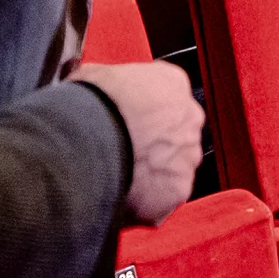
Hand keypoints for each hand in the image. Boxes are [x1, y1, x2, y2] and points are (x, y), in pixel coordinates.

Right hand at [77, 60, 206, 224]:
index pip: (165, 98)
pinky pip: (163, 199)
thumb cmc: (95, 103)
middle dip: (152, 145)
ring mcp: (187, 157)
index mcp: (173, 84)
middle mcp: (189, 119)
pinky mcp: (178, 190)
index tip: (125, 122)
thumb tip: (89, 86)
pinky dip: (145, 202)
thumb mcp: (96, 75)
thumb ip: (105, 81)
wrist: (94, 138)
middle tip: (122, 152)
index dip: (142, 112)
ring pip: (172, 168)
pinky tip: (120, 197)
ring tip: (117, 177)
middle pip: (174, 135)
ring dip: (150, 174)